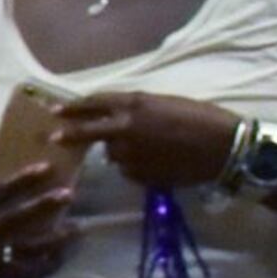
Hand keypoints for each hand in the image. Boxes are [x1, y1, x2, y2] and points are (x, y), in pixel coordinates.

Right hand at [0, 151, 77, 277]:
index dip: (19, 182)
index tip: (46, 167)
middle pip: (12, 221)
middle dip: (42, 207)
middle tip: (69, 194)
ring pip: (23, 250)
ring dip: (52, 240)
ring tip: (75, 228)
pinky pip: (23, 274)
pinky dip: (43, 267)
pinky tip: (59, 256)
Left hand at [59, 92, 239, 189]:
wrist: (225, 147)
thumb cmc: (203, 118)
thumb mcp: (166, 104)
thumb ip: (138, 110)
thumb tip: (119, 118)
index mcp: (134, 104)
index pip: (95, 103)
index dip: (74, 106)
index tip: (57, 110)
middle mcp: (125, 128)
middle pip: (87, 131)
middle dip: (68, 134)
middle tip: (52, 137)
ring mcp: (130, 154)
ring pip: (113, 154)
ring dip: (121, 151)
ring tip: (151, 149)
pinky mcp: (139, 174)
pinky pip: (129, 170)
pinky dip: (136, 166)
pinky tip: (158, 162)